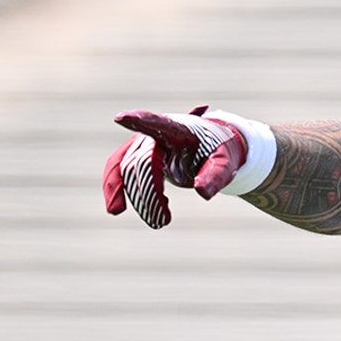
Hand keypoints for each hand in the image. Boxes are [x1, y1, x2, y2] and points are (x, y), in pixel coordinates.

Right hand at [103, 105, 247, 227]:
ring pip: (125, 168)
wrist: (215, 147)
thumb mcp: (226, 163)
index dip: (139, 122)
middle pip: (142, 161)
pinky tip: (116, 209)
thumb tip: (202, 193)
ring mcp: (144, 144)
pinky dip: (114, 189)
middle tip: (163, 221)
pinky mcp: (137, 155)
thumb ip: (216, 176)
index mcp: (180, 129)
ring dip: (134, 196)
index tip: (121, 118)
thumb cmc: (221, 151)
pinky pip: (118, 171)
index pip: (158, 124)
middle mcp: (157, 133)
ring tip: (154, 222)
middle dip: (148, 192)